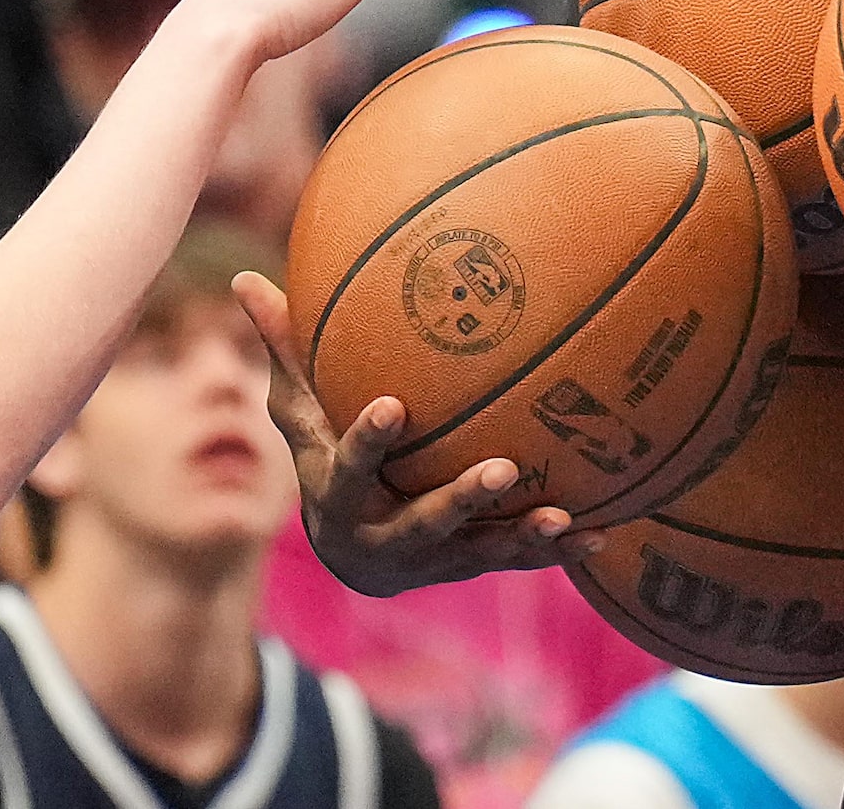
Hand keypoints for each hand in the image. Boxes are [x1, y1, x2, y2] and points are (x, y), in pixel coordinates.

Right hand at [236, 272, 602, 597]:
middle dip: (460, 501)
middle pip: (421, 523)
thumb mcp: (301, 412)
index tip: (394, 405)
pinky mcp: (471, 567)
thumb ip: (286, 350)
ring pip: (476, 551)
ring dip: (518, 536)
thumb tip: (244, 276)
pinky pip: (516, 562)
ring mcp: (431, 560)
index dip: (368, 441)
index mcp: (340, 493)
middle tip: (502, 468)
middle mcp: (383, 535)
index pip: (348, 466)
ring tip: (560, 516)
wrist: (356, 551)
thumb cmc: (328, 453)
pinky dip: (556, 553)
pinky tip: (599, 535)